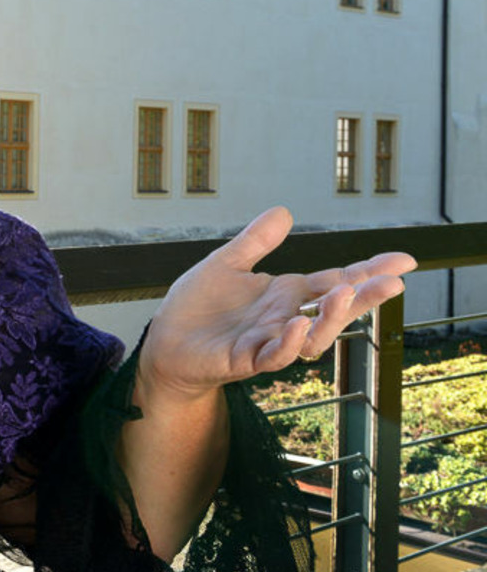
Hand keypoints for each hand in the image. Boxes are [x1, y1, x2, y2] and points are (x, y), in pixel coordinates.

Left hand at [139, 206, 416, 402]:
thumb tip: (284, 212)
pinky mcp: (243, 359)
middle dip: (364, 298)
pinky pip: (272, 355)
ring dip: (329, 319)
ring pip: (311, 337)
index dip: (369, 272)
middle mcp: (285, 319)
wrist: (166, 342)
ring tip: (344, 294)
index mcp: (286, 294)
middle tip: (393, 282)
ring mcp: (267, 341)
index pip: (335, 282)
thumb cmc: (198, 307)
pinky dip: (286, 342)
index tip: (405, 260)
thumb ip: (255, 242)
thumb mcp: (226, 264)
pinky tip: (296, 324)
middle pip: (334, 311)